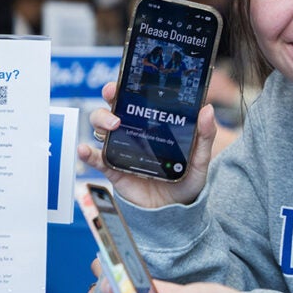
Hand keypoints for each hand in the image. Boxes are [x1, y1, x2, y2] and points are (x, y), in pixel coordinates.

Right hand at [75, 82, 216, 206]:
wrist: (176, 210)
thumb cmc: (186, 180)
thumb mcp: (200, 158)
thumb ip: (205, 135)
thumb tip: (208, 109)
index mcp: (153, 126)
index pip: (137, 101)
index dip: (127, 88)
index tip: (123, 81)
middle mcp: (134, 134)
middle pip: (113, 110)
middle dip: (109, 100)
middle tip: (115, 100)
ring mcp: (122, 150)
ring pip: (101, 129)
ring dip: (100, 121)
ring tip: (111, 126)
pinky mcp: (114, 170)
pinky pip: (97, 159)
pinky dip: (87, 153)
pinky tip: (84, 150)